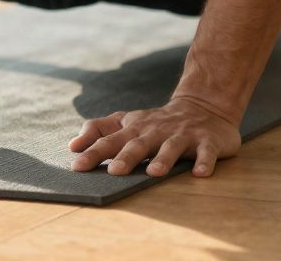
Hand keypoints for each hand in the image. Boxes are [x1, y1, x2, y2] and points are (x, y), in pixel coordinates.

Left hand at [68, 96, 241, 177]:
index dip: (94, 152)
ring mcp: (182, 135)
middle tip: (114, 171)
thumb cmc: (157, 122)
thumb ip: (99, 130)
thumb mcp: (126, 122)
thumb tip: (72, 146)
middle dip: (126, 157)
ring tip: (154, 173)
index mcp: (134, 129)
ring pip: (171, 147)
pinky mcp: (207, 142)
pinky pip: (206, 152)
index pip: (110, 140)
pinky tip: (199, 173)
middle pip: (139, 144)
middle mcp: (156, 131)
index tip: (77, 166)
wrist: (204, 106)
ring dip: (163, 159)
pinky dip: (204, 162)